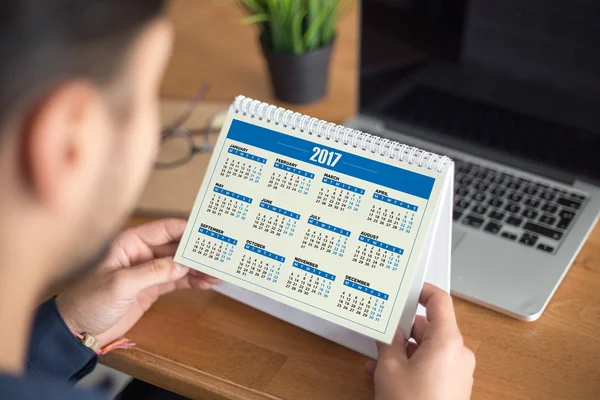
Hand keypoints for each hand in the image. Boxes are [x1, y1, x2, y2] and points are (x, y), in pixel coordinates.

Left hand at [56, 219, 218, 345]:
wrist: (75, 331)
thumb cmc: (87, 301)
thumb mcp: (120, 284)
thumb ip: (153, 271)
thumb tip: (182, 263)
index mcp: (128, 243)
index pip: (163, 229)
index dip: (186, 229)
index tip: (208, 231)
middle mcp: (140, 253)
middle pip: (175, 246)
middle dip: (197, 250)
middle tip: (219, 254)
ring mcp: (146, 271)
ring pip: (178, 264)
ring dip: (197, 267)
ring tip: (217, 271)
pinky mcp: (150, 289)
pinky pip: (175, 280)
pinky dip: (191, 280)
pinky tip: (206, 282)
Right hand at [365, 283, 474, 399]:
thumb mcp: (389, 368)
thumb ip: (389, 342)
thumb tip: (389, 331)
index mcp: (447, 341)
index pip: (440, 301)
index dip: (423, 291)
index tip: (408, 288)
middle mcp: (458, 353)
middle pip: (430, 328)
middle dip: (403, 331)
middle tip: (381, 332)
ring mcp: (458, 372)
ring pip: (427, 349)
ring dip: (403, 351)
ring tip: (377, 361)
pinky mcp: (453, 387)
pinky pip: (432, 366)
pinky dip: (412, 365)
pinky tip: (386, 375)